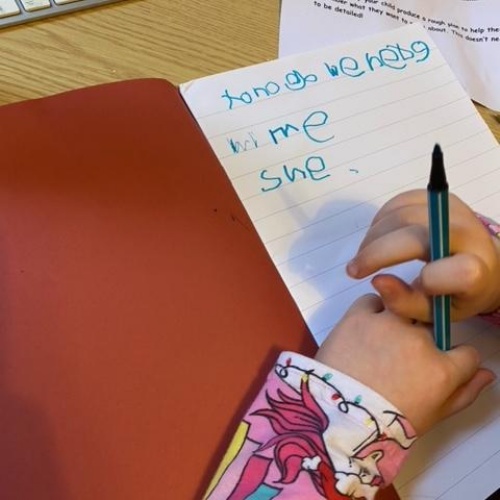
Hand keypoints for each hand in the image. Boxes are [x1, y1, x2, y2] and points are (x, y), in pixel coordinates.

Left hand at [315, 294, 495, 434]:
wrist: (336, 414)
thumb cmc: (385, 422)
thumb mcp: (432, 416)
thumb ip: (464, 393)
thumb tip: (487, 374)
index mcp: (441, 369)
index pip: (466, 352)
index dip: (453, 360)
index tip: (436, 367)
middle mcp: (419, 340)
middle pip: (430, 329)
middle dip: (419, 341)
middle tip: (396, 358)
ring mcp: (388, 324)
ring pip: (402, 308)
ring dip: (394, 321)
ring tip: (377, 342)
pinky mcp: (359, 315)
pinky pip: (371, 301)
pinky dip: (370, 311)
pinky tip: (362, 331)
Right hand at [346, 189, 499, 322]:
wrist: (482, 264)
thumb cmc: (455, 294)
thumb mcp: (435, 312)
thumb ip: (405, 303)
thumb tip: (376, 280)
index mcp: (477, 270)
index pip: (458, 271)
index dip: (429, 280)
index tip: (402, 287)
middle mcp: (468, 235)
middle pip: (415, 236)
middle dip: (376, 253)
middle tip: (354, 270)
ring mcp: (454, 211)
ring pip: (402, 216)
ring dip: (373, 237)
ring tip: (364, 257)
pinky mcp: (440, 198)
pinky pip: (401, 202)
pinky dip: (380, 220)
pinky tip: (376, 238)